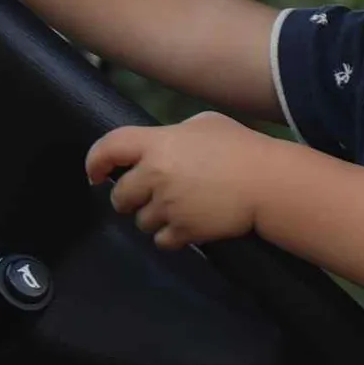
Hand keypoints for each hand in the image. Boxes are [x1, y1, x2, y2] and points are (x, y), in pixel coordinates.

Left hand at [86, 112, 276, 248]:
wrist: (268, 183)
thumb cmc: (241, 147)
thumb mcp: (205, 123)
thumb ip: (174, 134)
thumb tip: (160, 146)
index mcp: (158, 144)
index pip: (109, 148)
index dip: (95, 161)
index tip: (95, 174)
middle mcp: (156, 176)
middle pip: (120, 196)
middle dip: (129, 198)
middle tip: (146, 195)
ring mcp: (168, 206)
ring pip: (140, 221)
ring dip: (153, 218)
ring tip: (177, 209)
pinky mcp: (183, 231)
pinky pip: (161, 240)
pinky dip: (170, 236)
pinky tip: (186, 226)